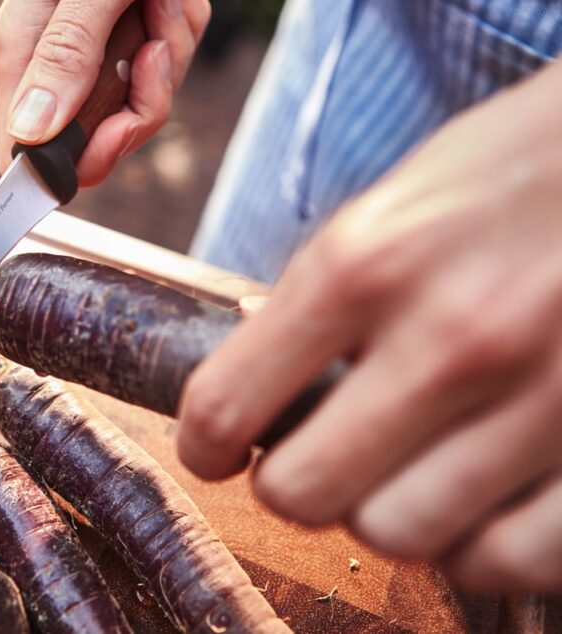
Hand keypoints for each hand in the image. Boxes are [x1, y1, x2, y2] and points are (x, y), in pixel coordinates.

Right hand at [0, 0, 210, 185]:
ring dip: (171, 52)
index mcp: (25, 48)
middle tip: (153, 45)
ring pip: (140, 102)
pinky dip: (182, 29)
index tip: (119, 134)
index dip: (78, 160)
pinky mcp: (128, 37)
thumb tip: (31, 133)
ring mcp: (93, 50)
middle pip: (98, 135)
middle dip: (144, 98)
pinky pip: (165, 67)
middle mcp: (54, 59)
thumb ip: (66, 53)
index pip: (29, 146)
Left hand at [178, 60, 561, 591]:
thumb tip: (254, 383)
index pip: (228, 403)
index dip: (203, 444)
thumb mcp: (394, 204)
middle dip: (293, 483)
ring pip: (400, 535)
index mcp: (365, 263)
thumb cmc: (516, 169)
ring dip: (383, 512)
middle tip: (311, 457)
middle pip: (306, 492)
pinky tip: (472, 502)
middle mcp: (450, 337)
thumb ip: (322, 298)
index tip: (212, 451)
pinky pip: (509, 560)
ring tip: (399, 470)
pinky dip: (475, 546)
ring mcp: (544, 397)